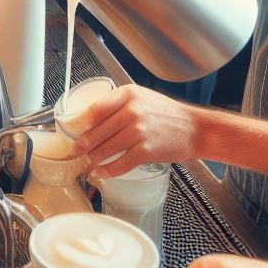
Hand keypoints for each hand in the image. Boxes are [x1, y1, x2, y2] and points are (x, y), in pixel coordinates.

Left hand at [70, 84, 201, 175]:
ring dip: (93, 159)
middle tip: (76, 150)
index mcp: (127, 94)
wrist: (196, 129)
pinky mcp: (147, 151)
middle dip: (82, 145)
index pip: (93, 110)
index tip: (70, 130)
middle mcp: (132, 111)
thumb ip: (117, 103)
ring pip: (104, 150)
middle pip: (95, 132)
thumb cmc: (166, 113)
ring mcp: (139, 131)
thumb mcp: (140, 96)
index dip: (77, 123)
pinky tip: (101, 172)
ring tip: (89, 162)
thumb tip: (88, 116)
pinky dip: (107, 171)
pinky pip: (119, 164)